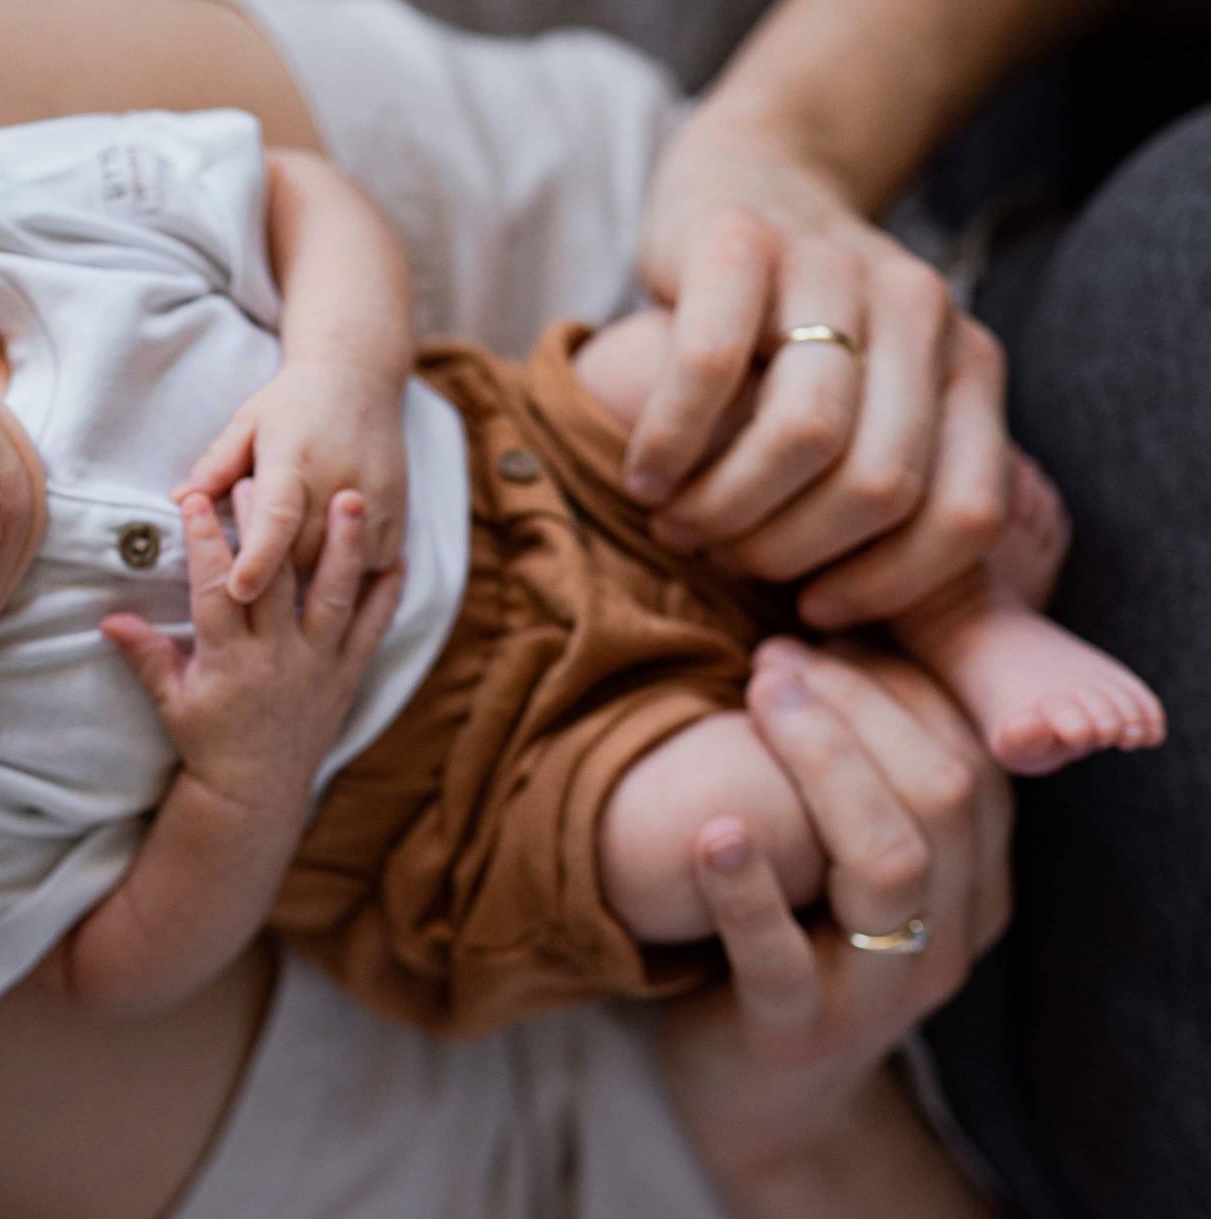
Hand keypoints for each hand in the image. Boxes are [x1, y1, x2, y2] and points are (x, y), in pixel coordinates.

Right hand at [101, 490, 401, 813]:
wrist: (256, 795)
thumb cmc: (209, 744)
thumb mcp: (171, 701)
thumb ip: (145, 655)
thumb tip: (108, 617)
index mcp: (228, 660)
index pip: (214, 589)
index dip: (206, 542)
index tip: (198, 498)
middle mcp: (275, 658)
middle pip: (274, 579)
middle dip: (270, 523)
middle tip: (268, 472)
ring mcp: (316, 666)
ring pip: (333, 596)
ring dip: (343, 546)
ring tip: (352, 499)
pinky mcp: (346, 677)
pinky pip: (371, 631)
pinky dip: (386, 596)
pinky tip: (398, 556)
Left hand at [173, 359, 407, 602]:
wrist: (358, 380)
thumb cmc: (291, 406)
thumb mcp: (247, 424)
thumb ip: (216, 465)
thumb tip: (179, 500)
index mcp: (292, 459)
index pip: (276, 518)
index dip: (258, 558)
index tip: (239, 591)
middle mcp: (337, 481)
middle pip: (300, 556)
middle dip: (274, 569)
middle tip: (257, 555)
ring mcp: (373, 502)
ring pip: (333, 567)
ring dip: (308, 570)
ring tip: (295, 543)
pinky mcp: (397, 519)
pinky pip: (365, 567)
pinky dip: (344, 567)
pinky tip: (328, 544)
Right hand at [628, 114, 1010, 629]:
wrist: (744, 182)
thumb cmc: (789, 342)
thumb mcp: (870, 413)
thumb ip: (891, 503)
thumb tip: (879, 636)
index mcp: (970, 369)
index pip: (966, 515)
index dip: (886, 586)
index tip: (813, 606)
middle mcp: (922, 313)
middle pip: (877, 487)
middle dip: (784, 552)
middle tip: (721, 558)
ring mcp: (835, 268)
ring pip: (805, 436)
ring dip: (724, 507)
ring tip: (676, 521)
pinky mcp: (742, 241)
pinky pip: (711, 370)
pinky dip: (668, 443)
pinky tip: (645, 472)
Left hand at [656, 639, 1011, 1171]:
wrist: (762, 1109)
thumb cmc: (792, 952)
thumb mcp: (839, 869)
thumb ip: (856, 785)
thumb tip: (821, 647)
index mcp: (972, 888)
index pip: (974, 762)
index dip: (903, 687)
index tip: (819, 636)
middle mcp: (946, 939)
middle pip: (942, 794)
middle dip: (860, 708)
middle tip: (775, 656)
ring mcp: (877, 992)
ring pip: (892, 860)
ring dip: (822, 765)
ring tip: (757, 700)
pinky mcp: (795, 1033)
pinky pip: (777, 953)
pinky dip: (746, 887)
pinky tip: (711, 831)